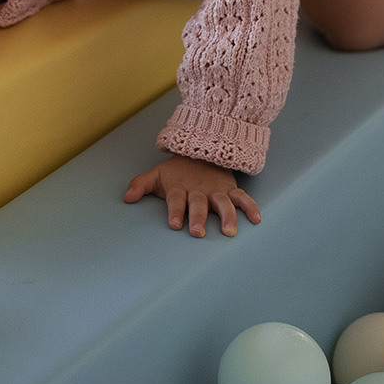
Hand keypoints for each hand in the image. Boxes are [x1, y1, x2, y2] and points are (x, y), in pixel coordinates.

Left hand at [124, 155, 261, 237]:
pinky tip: (256, 219)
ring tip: (229, 231)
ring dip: (227, 216)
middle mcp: (199, 190)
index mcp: (180, 187)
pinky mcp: (230, 189)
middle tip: (197, 233)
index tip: (174, 224)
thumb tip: (126, 198)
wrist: (201, 150)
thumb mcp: (157, 175)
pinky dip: (250, 207)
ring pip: (223, 203)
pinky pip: (242, 197)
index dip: (175, 211)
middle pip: (199, 204)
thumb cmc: (177, 171)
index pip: (176, 200)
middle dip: (198, 217)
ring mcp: (216, 190)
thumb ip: (141, 185)